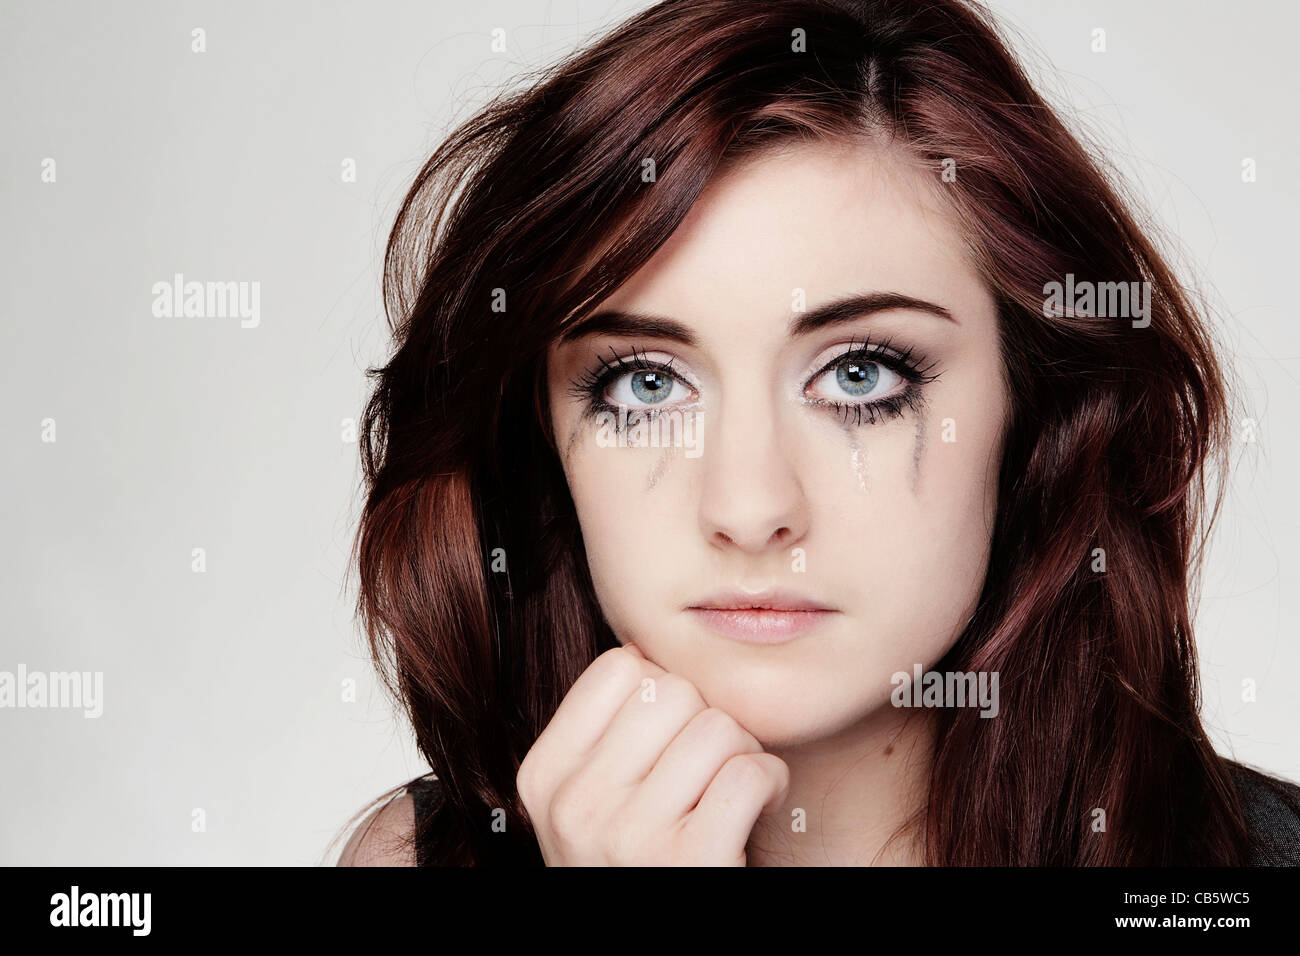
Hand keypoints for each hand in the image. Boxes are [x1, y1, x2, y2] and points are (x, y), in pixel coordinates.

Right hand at [516, 643, 789, 864]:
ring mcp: (627, 837)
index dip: (662, 691)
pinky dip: (770, 783)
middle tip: (708, 769)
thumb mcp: (593, 803)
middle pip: (672, 692)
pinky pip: (749, 772)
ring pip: (717, 728)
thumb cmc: (642, 864)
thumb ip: (608, 736)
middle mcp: (574, 806)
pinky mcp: (688, 861)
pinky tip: (757, 809)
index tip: (671, 736)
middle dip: (707, 722)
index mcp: (543, 778)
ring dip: (742, 755)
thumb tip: (647, 647)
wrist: (655, 945)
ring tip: (729, 793)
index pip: (619, 668)